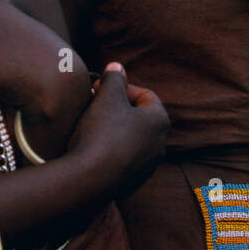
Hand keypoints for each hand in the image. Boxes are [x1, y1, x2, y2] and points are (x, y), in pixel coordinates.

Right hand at [67, 63, 168, 195]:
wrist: (88, 181)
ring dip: (113, 129)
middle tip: (94, 105)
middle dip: (116, 108)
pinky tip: (91, 149)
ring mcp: (147, 166)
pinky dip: (109, 151)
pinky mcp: (132, 182)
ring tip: (90, 127)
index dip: (120, 87)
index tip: (98, 89)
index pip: (145, 95)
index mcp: (159, 121)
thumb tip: (117, 67)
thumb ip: (114, 78)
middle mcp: (159, 145)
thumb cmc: (101, 133)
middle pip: (138, 118)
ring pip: (130, 139)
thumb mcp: (107, 97)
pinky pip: (122, 159)